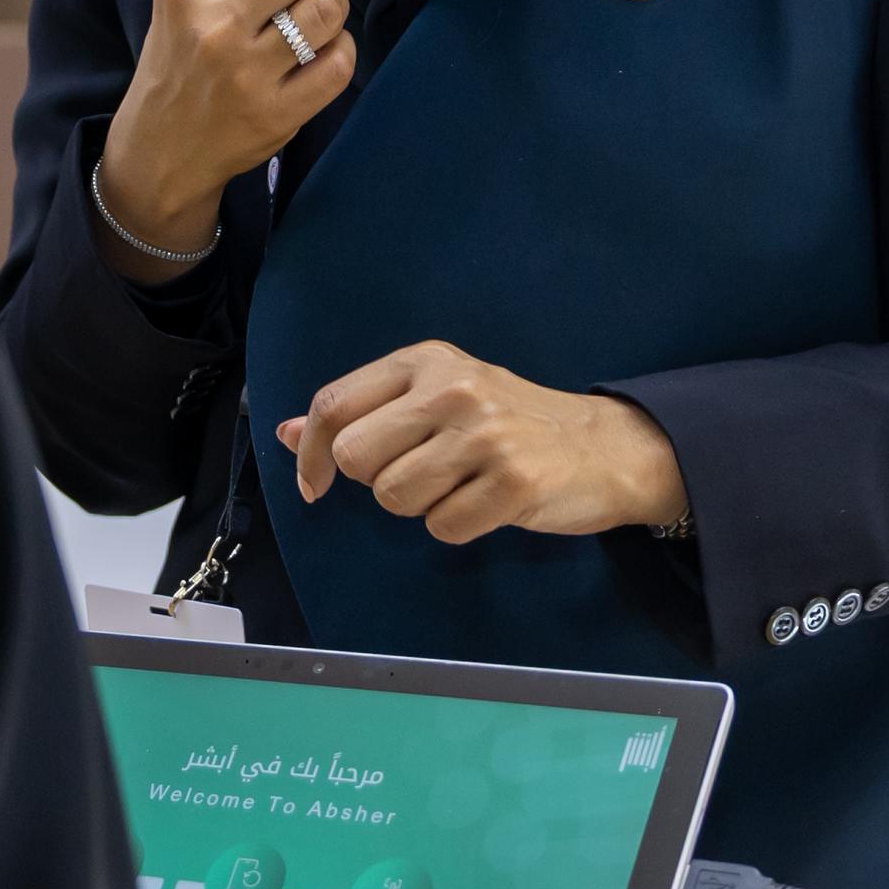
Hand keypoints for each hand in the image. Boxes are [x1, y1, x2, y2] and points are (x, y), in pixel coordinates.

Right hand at [91, 0, 354, 280]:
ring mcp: (246, 73)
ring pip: (328, 7)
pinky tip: (318, 53)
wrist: (159, 151)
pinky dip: (339, 49)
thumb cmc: (179, 60)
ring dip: (332, 3)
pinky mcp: (278, 114)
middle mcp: (213, 26)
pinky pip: (339, 61)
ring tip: (312, 16)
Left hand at [276, 342, 686, 544]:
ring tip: (460, 484)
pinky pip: (442, 528)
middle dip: (376, 481)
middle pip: (355, 458)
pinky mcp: (513, 483)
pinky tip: (486, 503)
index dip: (309, 453)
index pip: (333, 405)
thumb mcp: (435, 397)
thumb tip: (284, 433)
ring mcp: (485, 435)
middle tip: (421, 474)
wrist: (604, 445)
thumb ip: (363, 412)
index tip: (313, 485)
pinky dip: (457, 527)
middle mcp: (452, 388)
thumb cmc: (507, 422)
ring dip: (420, 506)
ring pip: (395, 498)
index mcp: (425, 360)